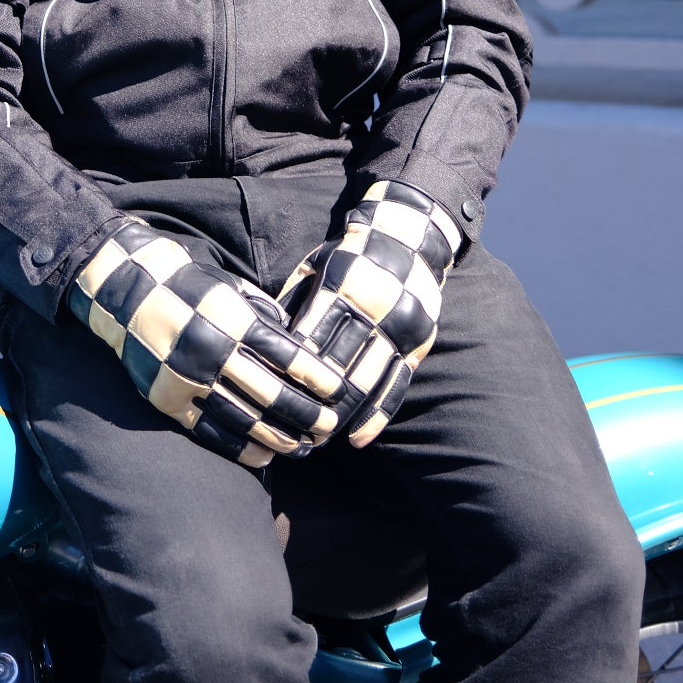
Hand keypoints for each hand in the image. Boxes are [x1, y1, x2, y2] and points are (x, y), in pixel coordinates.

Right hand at [69, 219, 344, 467]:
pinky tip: (266, 456)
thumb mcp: (231, 289)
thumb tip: (299, 346)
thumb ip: (263, 317)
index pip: (287, 357)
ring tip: (304, 448)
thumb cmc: (190, 286)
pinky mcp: (169, 402)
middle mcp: (213, 353)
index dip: (317, 378)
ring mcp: (189, 381)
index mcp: (233, 321)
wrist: (129, 292)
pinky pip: (212, 433)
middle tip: (329, 428)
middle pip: (272, 395)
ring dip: (280, 438)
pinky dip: (242, 448)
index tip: (339, 393)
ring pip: (245, 420)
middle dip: (307, 415)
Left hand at [278, 180, 461, 448]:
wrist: (410, 241)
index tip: (270, 396)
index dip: (290, 369)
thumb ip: (294, 299)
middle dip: (313, 400)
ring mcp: (402, 329)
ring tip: (317, 440)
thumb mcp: (317, 265)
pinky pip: (396, 387)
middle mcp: (377, 307)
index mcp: (345, 283)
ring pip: (366, 382)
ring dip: (340, 416)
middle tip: (289, 429)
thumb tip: (262, 337)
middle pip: (338, 365)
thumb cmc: (350, 256)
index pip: (312, 336)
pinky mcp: (420, 345)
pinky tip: (357, 438)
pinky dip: (376, 416)